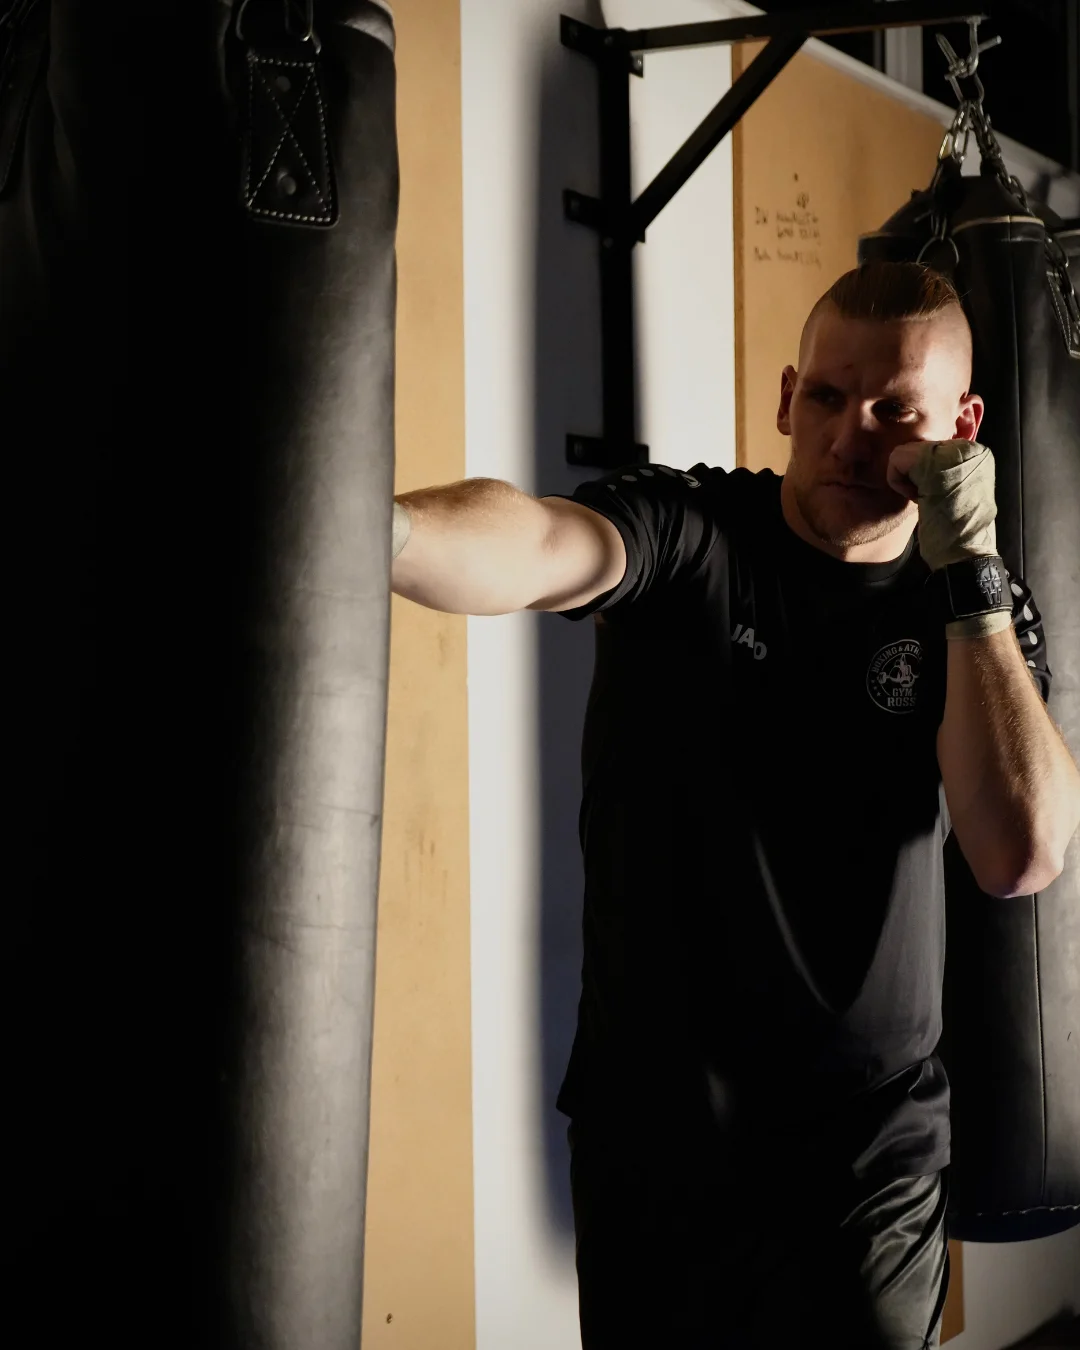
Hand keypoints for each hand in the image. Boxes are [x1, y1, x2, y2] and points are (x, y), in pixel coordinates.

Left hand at [889, 438, 997, 571]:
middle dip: (915, 475)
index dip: (927, 475)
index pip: (934, 451)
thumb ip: (945, 471)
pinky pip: (895, 459)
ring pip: (906, 452)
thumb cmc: (960, 529)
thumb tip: (921, 464)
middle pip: (919, 449)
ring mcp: (951, 450)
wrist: (967, 551)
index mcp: (977, 454)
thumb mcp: (957, 491)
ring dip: (907, 479)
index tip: (938, 497)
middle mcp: (968, 446)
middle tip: (930, 499)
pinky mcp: (931, 459)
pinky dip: (897, 482)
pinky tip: (916, 500)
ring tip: (925, 500)